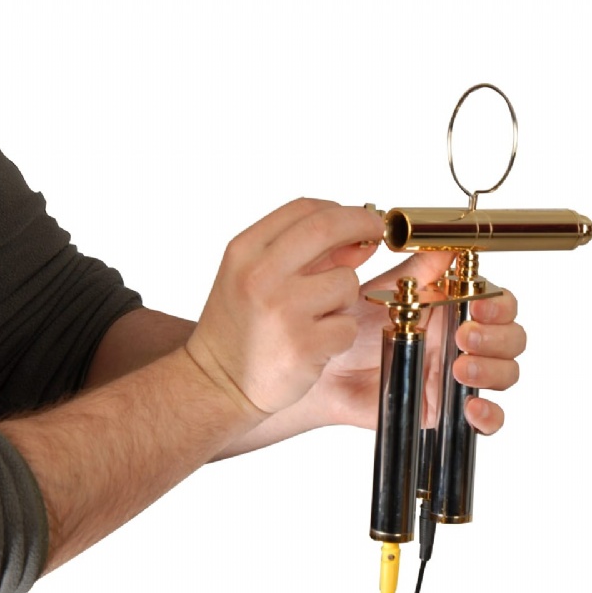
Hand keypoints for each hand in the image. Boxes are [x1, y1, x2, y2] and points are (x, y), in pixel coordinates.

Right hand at [185, 198, 382, 413]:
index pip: (304, 209)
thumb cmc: (241, 328)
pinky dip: (339, 335)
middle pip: (328, 227)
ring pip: (347, 281)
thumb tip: (361, 237)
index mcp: (245, 251)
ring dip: (344, 299)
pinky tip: (314, 344)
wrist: (214, 383)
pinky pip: (347, 326)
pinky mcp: (303, 345)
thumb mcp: (259, 278)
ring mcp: (282, 310)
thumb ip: (307, 254)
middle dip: (363, 224)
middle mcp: (261, 275)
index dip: (342, 210)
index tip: (361, 218)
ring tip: (316, 318)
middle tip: (377, 233)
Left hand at [310, 251, 526, 433]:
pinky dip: (490, 415)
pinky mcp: (451, 409)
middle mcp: (465, 342)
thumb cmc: (356, 331)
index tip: (478, 305)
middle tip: (463, 338)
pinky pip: (488, 419)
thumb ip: (420, 269)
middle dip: (497, 338)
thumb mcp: (387, 293)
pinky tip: (472, 408)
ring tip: (460, 370)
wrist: (330, 373)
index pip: (501, 304)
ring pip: (506, 373)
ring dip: (493, 370)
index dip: (499, 305)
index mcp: (457, 309)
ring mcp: (461, 377)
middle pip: (511, 339)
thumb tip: (449, 245)